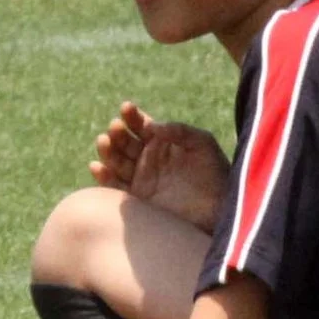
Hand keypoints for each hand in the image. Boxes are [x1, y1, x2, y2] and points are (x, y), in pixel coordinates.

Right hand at [91, 101, 229, 227]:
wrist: (221, 210)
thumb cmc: (216, 174)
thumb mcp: (203, 144)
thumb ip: (180, 130)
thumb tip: (153, 126)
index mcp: (161, 142)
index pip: (140, 125)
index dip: (131, 116)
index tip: (127, 108)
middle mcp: (146, 158)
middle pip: (124, 142)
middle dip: (117, 133)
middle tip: (116, 127)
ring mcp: (140, 179)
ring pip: (116, 161)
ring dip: (107, 150)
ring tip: (104, 141)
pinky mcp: (137, 199)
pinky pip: (115, 187)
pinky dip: (103, 177)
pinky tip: (97, 166)